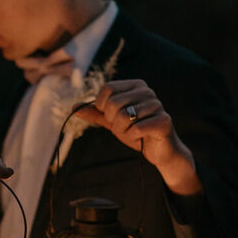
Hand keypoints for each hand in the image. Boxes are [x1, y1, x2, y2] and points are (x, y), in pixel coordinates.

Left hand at [74, 79, 202, 195]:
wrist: (158, 151)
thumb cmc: (135, 132)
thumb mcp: (112, 121)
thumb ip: (95, 113)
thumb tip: (73, 107)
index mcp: (135, 85)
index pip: (107, 88)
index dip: (102, 106)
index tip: (111, 117)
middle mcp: (147, 91)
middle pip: (114, 103)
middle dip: (113, 122)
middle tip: (124, 128)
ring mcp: (157, 105)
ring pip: (124, 117)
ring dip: (123, 131)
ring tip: (133, 133)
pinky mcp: (163, 121)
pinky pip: (136, 129)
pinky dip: (133, 138)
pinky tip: (141, 138)